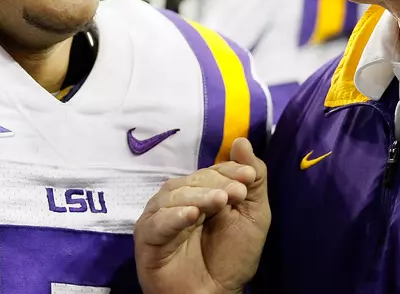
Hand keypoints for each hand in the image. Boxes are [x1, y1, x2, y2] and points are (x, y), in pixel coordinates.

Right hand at [135, 138, 269, 293]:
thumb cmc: (232, 258)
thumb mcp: (253, 216)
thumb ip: (253, 181)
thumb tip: (242, 141)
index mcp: (200, 191)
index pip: (211, 171)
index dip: (229, 170)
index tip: (248, 176)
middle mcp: (177, 200)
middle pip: (192, 180)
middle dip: (217, 182)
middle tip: (236, 194)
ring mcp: (159, 217)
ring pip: (173, 195)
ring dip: (199, 196)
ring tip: (220, 203)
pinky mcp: (146, 237)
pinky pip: (157, 222)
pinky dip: (173, 216)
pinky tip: (192, 216)